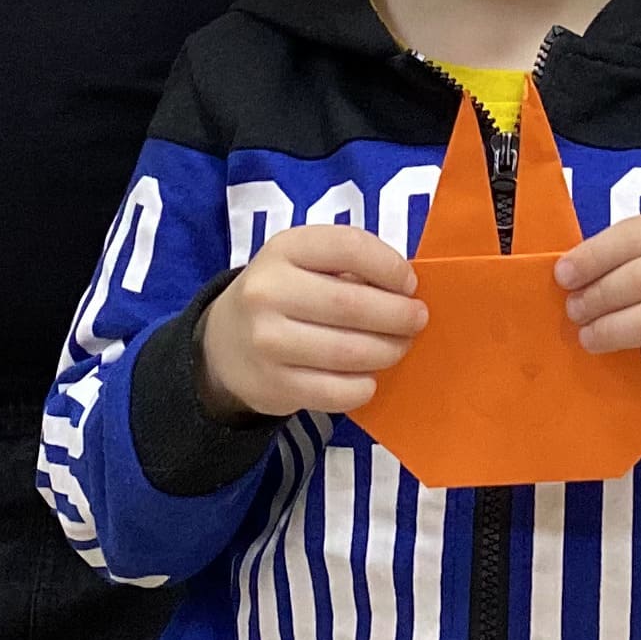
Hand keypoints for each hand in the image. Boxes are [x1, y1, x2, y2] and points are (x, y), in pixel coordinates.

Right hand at [199, 225, 425, 420]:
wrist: (224, 345)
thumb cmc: (283, 294)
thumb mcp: (303, 260)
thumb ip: (349, 263)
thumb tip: (406, 290)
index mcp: (283, 249)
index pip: (348, 247)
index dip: (390, 266)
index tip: (409, 283)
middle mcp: (268, 292)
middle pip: (352, 305)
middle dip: (399, 316)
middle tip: (416, 320)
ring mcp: (268, 342)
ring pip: (349, 352)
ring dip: (388, 351)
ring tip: (398, 347)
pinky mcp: (275, 385)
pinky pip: (338, 392)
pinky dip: (364, 386)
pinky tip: (368, 377)